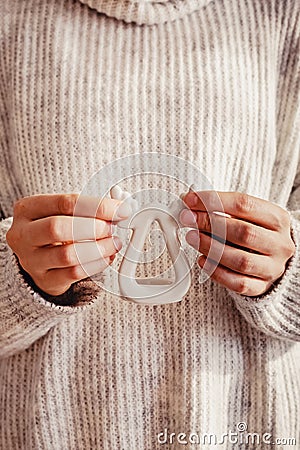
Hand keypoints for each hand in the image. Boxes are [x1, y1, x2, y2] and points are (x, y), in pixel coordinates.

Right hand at [6, 193, 130, 295]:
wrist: (37, 255)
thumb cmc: (53, 228)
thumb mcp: (61, 212)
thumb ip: (88, 208)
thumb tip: (119, 208)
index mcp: (27, 209)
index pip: (64, 203)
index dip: (97, 206)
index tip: (120, 209)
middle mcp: (23, 234)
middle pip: (58, 228)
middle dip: (92, 227)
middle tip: (112, 228)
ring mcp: (31, 260)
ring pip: (67, 254)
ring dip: (98, 248)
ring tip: (113, 243)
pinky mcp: (44, 280)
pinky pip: (74, 273)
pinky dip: (96, 264)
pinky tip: (107, 257)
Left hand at [180, 191, 294, 296]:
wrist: (275, 259)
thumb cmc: (257, 232)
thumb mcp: (249, 215)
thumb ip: (224, 209)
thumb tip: (191, 204)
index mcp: (278, 218)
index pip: (244, 205)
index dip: (214, 201)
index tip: (191, 200)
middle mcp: (279, 244)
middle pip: (244, 232)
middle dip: (210, 224)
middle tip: (189, 219)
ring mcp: (273, 268)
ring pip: (241, 260)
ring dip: (211, 247)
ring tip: (192, 238)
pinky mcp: (261, 287)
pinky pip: (238, 283)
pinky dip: (216, 271)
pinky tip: (202, 260)